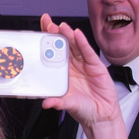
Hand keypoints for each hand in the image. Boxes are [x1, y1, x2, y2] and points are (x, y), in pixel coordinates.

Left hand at [40, 15, 119, 130]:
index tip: (38, 32)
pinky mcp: (96, 66)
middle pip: (62, 46)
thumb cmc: (83, 109)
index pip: (52, 54)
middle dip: (55, 34)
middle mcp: (72, 66)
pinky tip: (77, 34)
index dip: (46, 43)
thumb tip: (46, 103)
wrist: (101, 115)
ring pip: (74, 46)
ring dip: (68, 35)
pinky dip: (82, 43)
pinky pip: (88, 52)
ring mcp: (84, 65)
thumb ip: (57, 102)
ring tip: (61, 26)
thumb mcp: (67, 105)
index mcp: (61, 73)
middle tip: (48, 23)